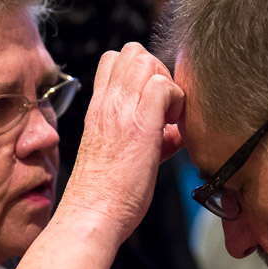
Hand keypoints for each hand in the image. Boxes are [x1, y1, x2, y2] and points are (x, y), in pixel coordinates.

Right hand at [14, 43, 182, 268]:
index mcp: (98, 109)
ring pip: (146, 60)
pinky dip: (177, 101)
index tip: (154, 106)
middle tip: (164, 108)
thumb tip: (169, 134)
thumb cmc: (104, 197)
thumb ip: (142, 135)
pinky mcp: (140, 125)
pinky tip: (173, 129)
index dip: (141, 74)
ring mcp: (121, 111)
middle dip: (156, 71)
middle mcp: (106, 103)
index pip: (116, 61)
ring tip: (168, 118)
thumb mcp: (117, 155)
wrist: (90, 217)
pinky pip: (164, 86)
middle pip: (132, 52)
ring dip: (166, 83)